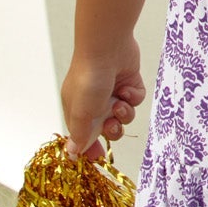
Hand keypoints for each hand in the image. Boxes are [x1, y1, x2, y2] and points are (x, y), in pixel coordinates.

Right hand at [60, 36, 145, 159]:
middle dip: (112, 130)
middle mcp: (94, 102)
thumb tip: (72, 154)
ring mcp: (112, 93)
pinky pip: (135, 101)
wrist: (109, 48)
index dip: (90, 148)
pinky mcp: (129, 84)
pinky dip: (133, 97)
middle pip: (107, 129)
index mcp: (77, 109)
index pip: (83, 135)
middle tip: (111, 124)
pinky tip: (126, 88)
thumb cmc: (89, 79)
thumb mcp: (81, 112)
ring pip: (124, 117)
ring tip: (119, 103)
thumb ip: (79, 135)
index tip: (97, 158)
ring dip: (124, 114)